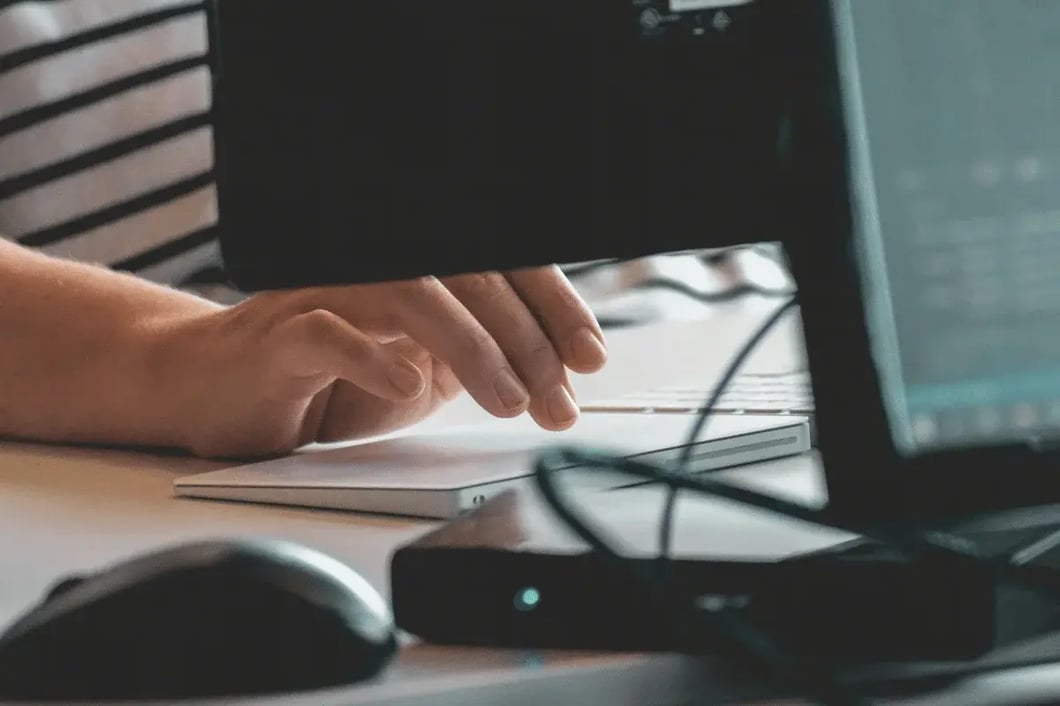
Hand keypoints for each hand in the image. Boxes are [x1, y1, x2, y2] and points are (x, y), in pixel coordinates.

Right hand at [153, 266, 605, 457]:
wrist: (220, 391)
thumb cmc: (325, 380)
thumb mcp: (422, 372)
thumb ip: (478, 358)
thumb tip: (557, 370)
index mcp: (420, 274)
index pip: (502, 269)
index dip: (553, 307)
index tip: (590, 357)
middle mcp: (378, 269)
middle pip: (471, 278)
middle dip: (527, 342)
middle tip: (559, 400)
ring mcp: (328, 293)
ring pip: (413, 294)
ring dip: (473, 349)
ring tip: (508, 400)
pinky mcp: (280, 333)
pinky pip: (329, 332)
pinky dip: (372, 357)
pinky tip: (407, 385)